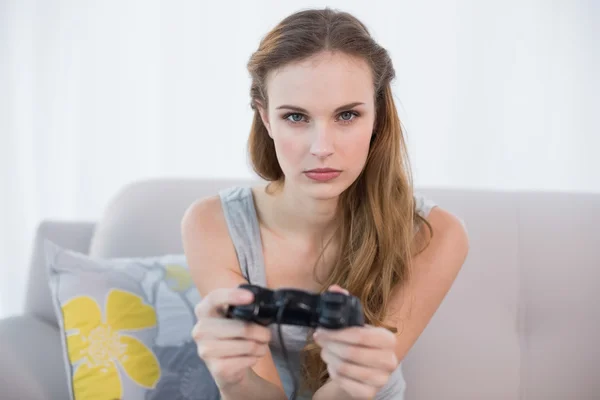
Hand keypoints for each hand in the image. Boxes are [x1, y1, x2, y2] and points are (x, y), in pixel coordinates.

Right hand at [191, 287, 270, 389]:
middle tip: (266, 334)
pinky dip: (255, 358)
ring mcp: (206, 350)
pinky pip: (247, 360)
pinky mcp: (217, 368)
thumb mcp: (232, 318)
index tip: (250, 298)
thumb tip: (257, 302)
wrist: (225, 368)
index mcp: (204, 311)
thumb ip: (240, 307)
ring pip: (248, 345)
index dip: (232, 296)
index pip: (214, 298)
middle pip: (241, 327)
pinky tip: (251, 357)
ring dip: (261, 346)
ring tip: (260, 346)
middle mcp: (200, 330)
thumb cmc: (232, 336)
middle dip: (261, 332)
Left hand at [313, 285, 397, 399]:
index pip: (360, 336)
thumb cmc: (360, 344)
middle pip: (351, 353)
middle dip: (329, 346)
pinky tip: (334, 366)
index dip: (336, 334)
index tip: (320, 331)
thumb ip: (345, 305)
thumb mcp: (356, 325)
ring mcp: (381, 379)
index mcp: (388, 339)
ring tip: (327, 352)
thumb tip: (334, 289)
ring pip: (345, 368)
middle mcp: (389, 360)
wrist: (367, 371)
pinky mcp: (369, 394)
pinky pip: (343, 383)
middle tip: (320, 341)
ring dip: (329, 359)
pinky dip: (333, 373)